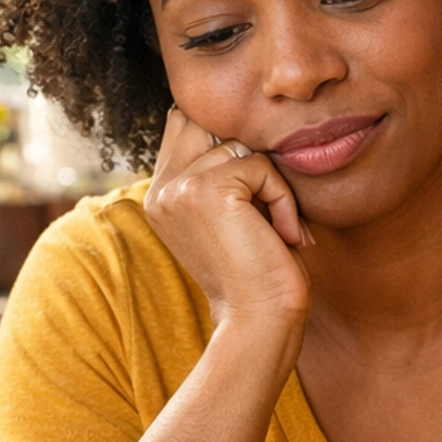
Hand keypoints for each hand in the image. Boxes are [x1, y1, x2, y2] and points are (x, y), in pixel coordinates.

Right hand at [144, 107, 311, 336]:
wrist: (260, 318)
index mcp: (159, 196)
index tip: (251, 196)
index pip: (185, 126)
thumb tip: (240, 129)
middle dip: (244, 155)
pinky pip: (260, 166)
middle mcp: (160, 190)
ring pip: (240, 147)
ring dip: (270, 185)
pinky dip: (281, 198)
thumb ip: (219, 173)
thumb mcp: (230, 217)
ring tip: (273, 229)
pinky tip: (282, 235)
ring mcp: (177, 188)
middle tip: (263, 207)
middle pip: (204, 122)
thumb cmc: (259, 272)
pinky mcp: (204, 189)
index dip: (226, 145)